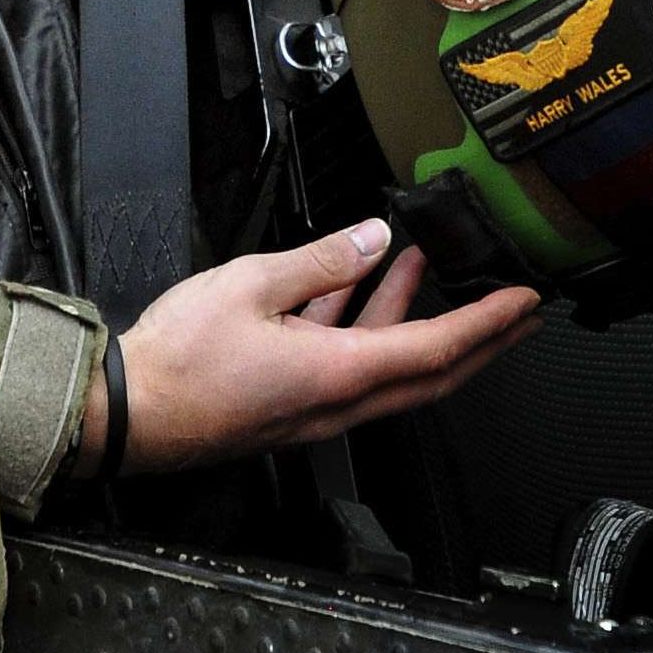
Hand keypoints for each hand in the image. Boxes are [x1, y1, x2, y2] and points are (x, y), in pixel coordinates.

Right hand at [70, 220, 541, 476]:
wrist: (127, 413)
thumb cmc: (180, 358)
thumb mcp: (251, 284)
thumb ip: (320, 261)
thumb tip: (371, 239)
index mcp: (339, 374)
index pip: (437, 349)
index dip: (487, 323)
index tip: (525, 303)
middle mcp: (338, 402)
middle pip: (430, 373)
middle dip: (480, 340)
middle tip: (516, 314)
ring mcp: (314, 409)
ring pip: (387, 365)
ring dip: (411, 316)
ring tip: (419, 265)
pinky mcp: (289, 404)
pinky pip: (346, 364)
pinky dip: (362, 324)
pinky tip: (352, 286)